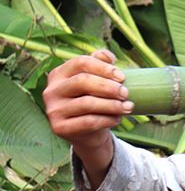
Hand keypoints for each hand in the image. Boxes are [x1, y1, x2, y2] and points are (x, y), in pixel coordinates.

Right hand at [41, 50, 132, 187]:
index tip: (122, 77)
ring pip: (87, 103)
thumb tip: (107, 56)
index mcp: (58, 74)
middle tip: (126, 93)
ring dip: (113, 105)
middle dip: (109, 87)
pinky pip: (88, 122)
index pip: (80, 62)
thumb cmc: (93, 103)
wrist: (88, 134)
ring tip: (128, 107)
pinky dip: (107, 119)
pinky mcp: (60, 128)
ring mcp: (53, 110)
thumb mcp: (95, 82)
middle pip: (83, 81)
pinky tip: (117, 119)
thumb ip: (99, 65)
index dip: (103, 68)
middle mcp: (51, 90)